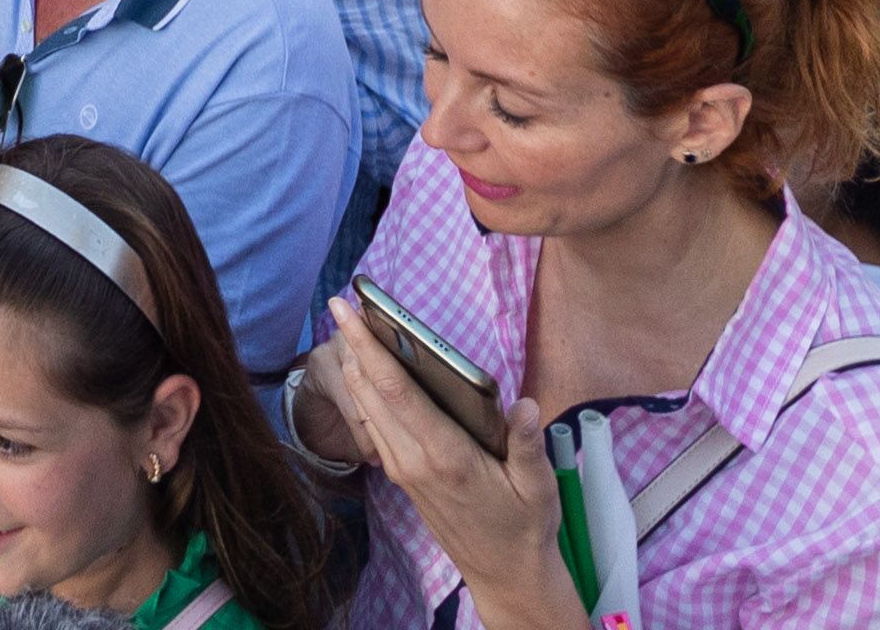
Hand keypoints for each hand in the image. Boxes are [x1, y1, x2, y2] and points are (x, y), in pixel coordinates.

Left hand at [311, 297, 568, 609]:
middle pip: (371, 392)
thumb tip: (524, 405)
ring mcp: (403, 469)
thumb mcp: (538, 487)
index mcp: (446, 456)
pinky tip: (368, 369)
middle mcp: (414, 460)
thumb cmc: (524, 526)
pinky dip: (365, 391)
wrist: (504, 575)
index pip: (397, 391)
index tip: (350, 312)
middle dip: (353, 345)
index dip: (369, 347)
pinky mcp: (402, 475)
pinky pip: (374, 424)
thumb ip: (527, 444)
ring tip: (350, 325)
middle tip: (341, 303)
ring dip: (355, 366)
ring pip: (367, 408)